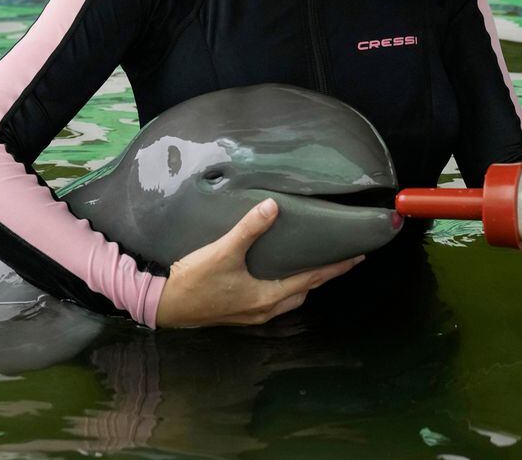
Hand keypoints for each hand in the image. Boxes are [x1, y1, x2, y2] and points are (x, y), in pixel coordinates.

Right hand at [154, 197, 364, 327]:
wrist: (165, 305)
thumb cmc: (195, 280)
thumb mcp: (223, 250)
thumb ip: (249, 228)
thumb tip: (273, 206)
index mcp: (267, 297)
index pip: (311, 279)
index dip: (335, 267)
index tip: (357, 256)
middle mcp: (264, 310)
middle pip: (304, 292)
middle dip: (324, 277)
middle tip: (340, 260)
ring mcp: (252, 315)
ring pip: (289, 300)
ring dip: (304, 285)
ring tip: (313, 266)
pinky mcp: (240, 314)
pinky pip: (274, 302)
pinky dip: (285, 290)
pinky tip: (279, 278)